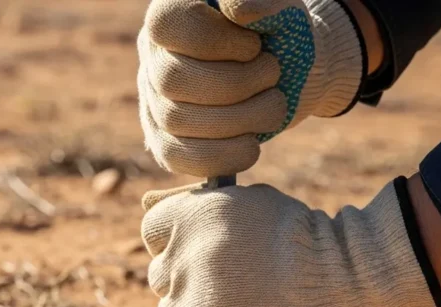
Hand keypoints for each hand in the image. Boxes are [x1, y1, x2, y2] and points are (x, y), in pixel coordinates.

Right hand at [138, 0, 365, 176]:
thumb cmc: (277, 32)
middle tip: (272, 74)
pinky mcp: (165, 140)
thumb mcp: (278, 8)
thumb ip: (261, 2)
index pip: (167, 24)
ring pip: (177, 121)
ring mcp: (154, 101)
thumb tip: (237, 11)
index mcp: (171, 13)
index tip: (254, 46)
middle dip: (236, 84)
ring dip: (239, 120)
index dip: (214, 40)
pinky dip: (220, 157)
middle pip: (173, 79)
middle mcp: (154, 56)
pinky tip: (251, 146)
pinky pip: (176, 157)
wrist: (286, 71)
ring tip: (274, 106)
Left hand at [140, 179, 440, 306]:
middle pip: (159, 275)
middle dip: (187, 279)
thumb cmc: (303, 237)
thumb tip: (175, 215)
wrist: (336, 279)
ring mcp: (184, 301)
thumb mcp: (251, 202)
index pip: (152, 231)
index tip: (200, 251)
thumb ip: (209, 210)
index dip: (176, 242)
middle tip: (225, 285)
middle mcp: (177, 257)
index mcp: (186, 216)